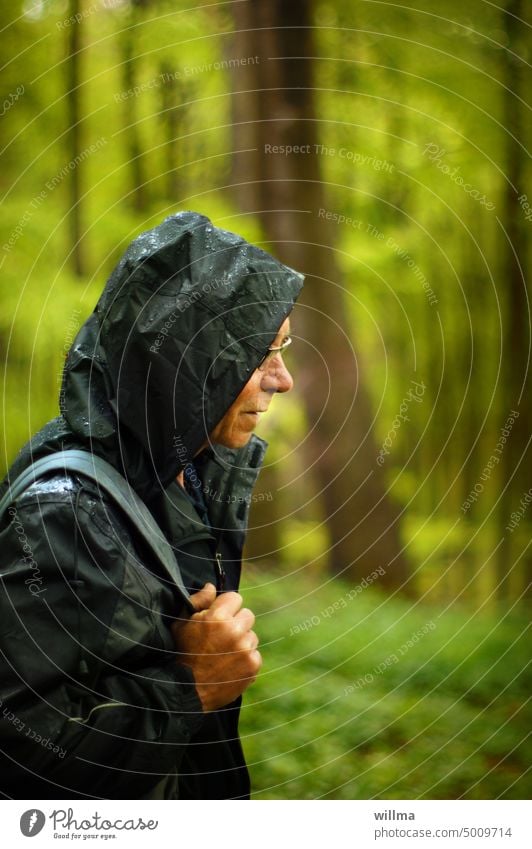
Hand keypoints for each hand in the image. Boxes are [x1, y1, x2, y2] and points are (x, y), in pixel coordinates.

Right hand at [171, 583, 261, 711]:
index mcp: (218, 617)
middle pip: (247, 615)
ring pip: (252, 636)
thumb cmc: (181, 653)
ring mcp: (246, 649)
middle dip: (236, 623)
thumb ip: (198, 601)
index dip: (226, 607)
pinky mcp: (253, 665)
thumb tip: (211, 587)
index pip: (235, 598)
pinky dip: (245, 659)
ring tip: (224, 654)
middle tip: (221, 637)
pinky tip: (230, 666)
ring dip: (242, 642)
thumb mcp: (181, 624)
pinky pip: (255, 654)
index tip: (219, 617)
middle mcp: (235, 630)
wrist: (186, 690)